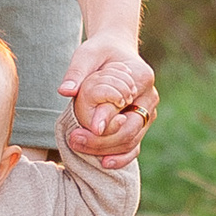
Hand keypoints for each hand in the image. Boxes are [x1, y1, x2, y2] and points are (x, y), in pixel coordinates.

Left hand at [58, 36, 157, 169]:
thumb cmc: (100, 53)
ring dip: (106, 149)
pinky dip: (120, 157)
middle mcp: (150, 97)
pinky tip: (103, 163)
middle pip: (130, 128)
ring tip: (78, 148)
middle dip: (102, 140)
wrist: (115, 53)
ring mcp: (148, 113)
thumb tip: (65, 91)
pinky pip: (134, 146)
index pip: (124, 104)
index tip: (82, 129)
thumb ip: (77, 72)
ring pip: (132, 141)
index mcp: (141, 77)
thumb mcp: (87, 54)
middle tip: (74, 140)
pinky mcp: (141, 125)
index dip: (104, 118)